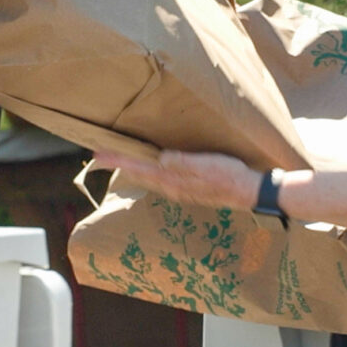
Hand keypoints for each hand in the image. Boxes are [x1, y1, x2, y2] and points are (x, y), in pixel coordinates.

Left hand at [93, 149, 264, 211]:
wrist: (247, 191)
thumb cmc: (229, 176)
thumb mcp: (206, 165)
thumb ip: (182, 163)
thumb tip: (160, 159)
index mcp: (172, 180)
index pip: (138, 168)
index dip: (117, 160)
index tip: (98, 155)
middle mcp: (171, 187)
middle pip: (137, 174)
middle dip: (118, 164)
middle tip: (99, 155)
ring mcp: (178, 189)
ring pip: (146, 177)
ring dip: (130, 168)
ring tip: (116, 160)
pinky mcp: (186, 187)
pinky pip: (158, 179)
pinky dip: (145, 171)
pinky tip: (147, 167)